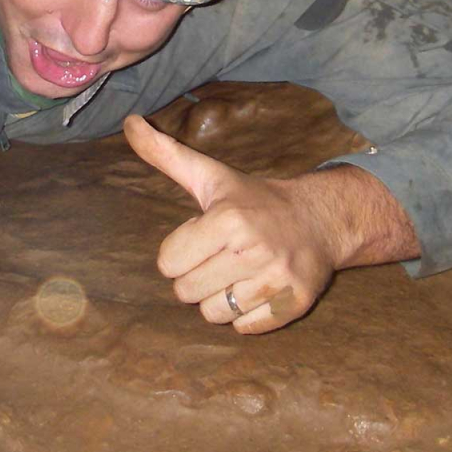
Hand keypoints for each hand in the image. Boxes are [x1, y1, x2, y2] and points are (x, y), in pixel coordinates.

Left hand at [123, 114, 341, 332]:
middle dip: (197, 276)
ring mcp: (276, 280)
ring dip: (220, 298)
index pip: (168, 263)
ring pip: (214, 314)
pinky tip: (258, 289)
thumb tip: (129, 122)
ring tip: (238, 274)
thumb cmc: (256, 201)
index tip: (203, 239)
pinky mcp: (294, 303)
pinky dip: (247, 315)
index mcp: (227, 219)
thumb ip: (166, 154)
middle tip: (220, 258)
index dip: (180, 252)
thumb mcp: (211, 175)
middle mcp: (252, 250)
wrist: (322, 219)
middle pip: (186, 292)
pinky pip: (245, 329)